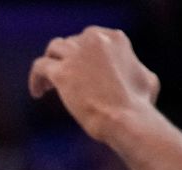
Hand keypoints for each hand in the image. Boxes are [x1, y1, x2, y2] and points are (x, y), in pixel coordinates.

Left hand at [28, 26, 159, 142]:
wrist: (125, 119)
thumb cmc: (138, 106)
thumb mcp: (146, 78)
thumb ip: (132, 67)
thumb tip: (130, 69)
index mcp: (115, 38)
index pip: (90, 38)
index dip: (82, 54)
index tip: (79, 69)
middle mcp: (94, 40)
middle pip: (70, 43)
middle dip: (66, 59)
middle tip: (63, 79)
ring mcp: (76, 54)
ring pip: (53, 50)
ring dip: (49, 65)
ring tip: (47, 86)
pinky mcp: (62, 72)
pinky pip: (39, 67)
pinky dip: (35, 78)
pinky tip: (37, 93)